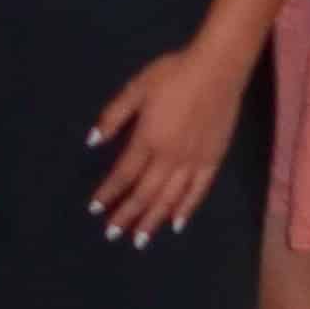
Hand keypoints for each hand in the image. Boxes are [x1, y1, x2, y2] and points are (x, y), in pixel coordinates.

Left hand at [89, 36, 251, 245]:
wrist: (217, 69)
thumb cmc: (173, 74)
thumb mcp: (136, 88)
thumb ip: (114, 116)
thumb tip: (92, 141)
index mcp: (147, 139)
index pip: (123, 174)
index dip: (108, 193)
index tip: (95, 210)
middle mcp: (168, 157)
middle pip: (144, 193)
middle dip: (126, 215)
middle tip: (112, 235)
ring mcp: (192, 162)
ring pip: (169, 199)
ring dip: (152, 220)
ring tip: (140, 240)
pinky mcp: (213, 161)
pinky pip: (197, 192)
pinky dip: (186, 209)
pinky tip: (176, 224)